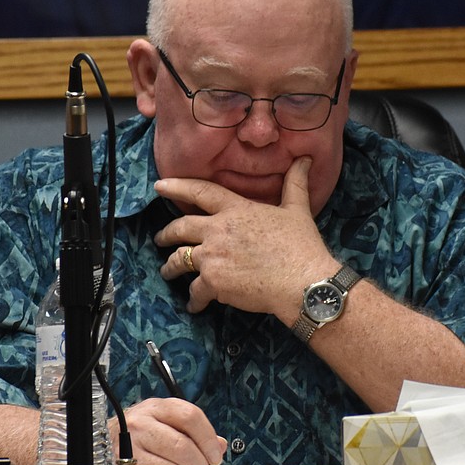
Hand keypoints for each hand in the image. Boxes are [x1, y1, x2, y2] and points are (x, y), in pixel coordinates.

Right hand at [109, 398, 226, 464]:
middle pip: (183, 444)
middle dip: (199, 461)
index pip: (191, 416)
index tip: (215, 454)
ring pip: (173, 463)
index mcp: (159, 406)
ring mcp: (132, 442)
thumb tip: (220, 445)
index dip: (208, 438)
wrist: (105, 439)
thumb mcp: (167, 422)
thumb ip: (194, 432)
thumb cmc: (142, 432)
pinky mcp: (125, 463)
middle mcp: (143, 420)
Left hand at [154, 157, 337, 318]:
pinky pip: (194, 291)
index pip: (200, 192)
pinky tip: (193, 305)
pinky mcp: (212, 282)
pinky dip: (193, 300)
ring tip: (167, 271)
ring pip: (179, 260)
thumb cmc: (301, 246)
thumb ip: (295, 184)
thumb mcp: (298, 210)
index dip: (177, 187)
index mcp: (236, 209)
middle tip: (159, 237)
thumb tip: (304, 160)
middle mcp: (218, 230)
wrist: (302, 282)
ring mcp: (212, 256)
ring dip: (170, 267)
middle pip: (180, 228)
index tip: (160, 186)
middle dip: (166, 233)